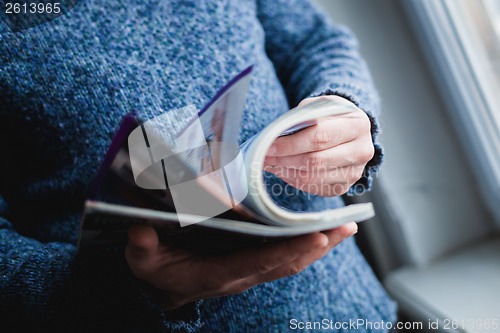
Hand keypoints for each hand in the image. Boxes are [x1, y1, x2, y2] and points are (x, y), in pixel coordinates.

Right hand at [125, 222, 357, 309]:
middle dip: (317, 247)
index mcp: (218, 273)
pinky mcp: (253, 263)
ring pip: (291, 261)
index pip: (259, 263)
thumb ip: (142, 249)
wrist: (166, 288)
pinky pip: (285, 256)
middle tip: (347, 227)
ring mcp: (250, 270)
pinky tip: (323, 233)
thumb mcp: (143, 262)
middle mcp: (241, 274)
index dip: (287, 251)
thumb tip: (141, 231)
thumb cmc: (157, 272)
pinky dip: (306, 246)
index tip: (316, 237)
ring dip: (319, 246)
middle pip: (286, 263)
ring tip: (345, 228)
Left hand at [264, 95, 373, 195]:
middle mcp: (362, 151)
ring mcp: (355, 172)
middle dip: (284, 159)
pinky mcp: (344, 186)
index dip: (290, 144)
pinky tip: (282, 170)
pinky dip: (293, 179)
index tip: (268, 145)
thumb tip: (275, 136)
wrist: (350, 130)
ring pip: (312, 178)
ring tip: (269, 163)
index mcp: (357, 125)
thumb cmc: (330, 116)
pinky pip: (313, 188)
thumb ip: (300, 117)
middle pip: (315, 161)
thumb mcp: (319, 106)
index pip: (319, 137)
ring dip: (285, 171)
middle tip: (262, 156)